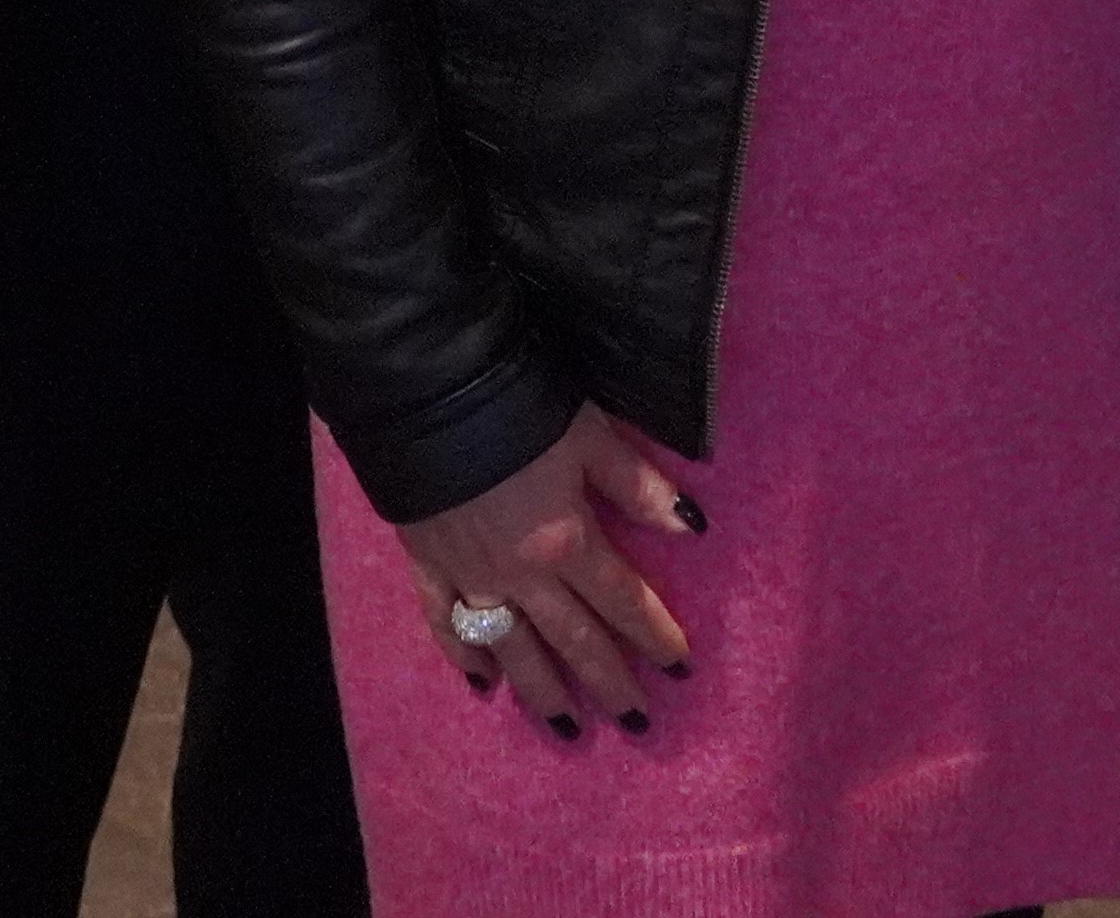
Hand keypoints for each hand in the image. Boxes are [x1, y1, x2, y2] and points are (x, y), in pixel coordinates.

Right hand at [400, 407, 699, 738]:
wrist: (428, 393)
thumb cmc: (519, 406)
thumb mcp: (591, 437)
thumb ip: (639, 486)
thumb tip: (692, 527)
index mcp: (568, 543)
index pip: (624, 601)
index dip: (656, 636)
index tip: (682, 669)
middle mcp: (522, 576)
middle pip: (573, 640)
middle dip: (609, 684)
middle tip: (636, 724)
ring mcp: (470, 576)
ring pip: (512, 649)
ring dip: (542, 691)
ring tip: (568, 727)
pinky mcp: (427, 565)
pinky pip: (445, 624)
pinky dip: (463, 657)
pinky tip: (480, 685)